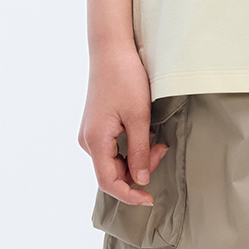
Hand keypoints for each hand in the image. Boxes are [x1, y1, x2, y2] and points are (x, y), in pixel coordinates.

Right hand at [78, 45, 168, 206]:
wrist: (111, 49)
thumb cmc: (124, 78)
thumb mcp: (138, 116)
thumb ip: (139, 151)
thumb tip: (141, 180)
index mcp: (95, 140)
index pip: (108, 182)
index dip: (129, 194)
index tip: (149, 199)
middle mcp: (87, 140)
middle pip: (112, 172)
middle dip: (138, 170)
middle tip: (161, 150)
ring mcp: (90, 132)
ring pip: (113, 161)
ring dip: (136, 158)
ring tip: (156, 141)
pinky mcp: (96, 125)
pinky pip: (112, 148)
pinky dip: (129, 148)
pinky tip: (144, 136)